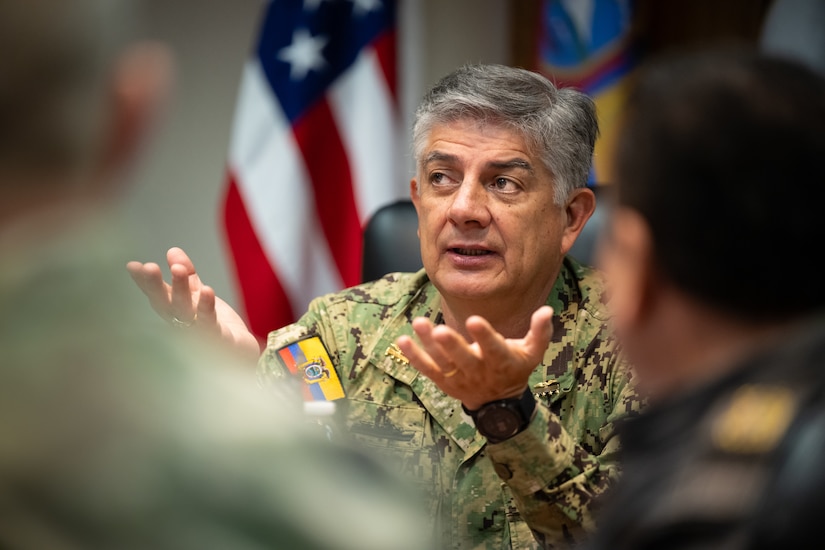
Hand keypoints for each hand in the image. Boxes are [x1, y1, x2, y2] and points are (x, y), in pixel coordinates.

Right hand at [126, 246, 260, 361]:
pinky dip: (206, 308)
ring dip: (180, 291)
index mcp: (176, 313)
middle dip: (155, 286)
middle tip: (149, 267)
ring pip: (186, 312)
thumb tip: (172, 251)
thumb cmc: (215, 327)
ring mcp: (198, 335)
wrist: (241, 355)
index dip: (145, 282)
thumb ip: (187, 276)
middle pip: (166, 305)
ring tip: (178, 270)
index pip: (158, 296)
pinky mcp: (218, 341)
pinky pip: (210, 323)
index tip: (132, 266)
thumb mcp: (200, 296)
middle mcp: (182, 326)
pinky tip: (207, 291)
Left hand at [395, 306, 553, 410]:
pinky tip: (402, 340)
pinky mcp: (444, 382)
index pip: (493, 349)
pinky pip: (427, 369)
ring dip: (428, 345)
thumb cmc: (515, 369)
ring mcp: (459, 378)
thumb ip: (540, 332)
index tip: (474, 320)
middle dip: (451, 345)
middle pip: (464, 359)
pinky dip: (414, 356)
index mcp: (501, 362)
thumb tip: (547, 309)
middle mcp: (479, 371)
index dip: (484, 336)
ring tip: (419, 323)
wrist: (498, 404)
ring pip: (442, 362)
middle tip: (440, 330)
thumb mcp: (532, 353)